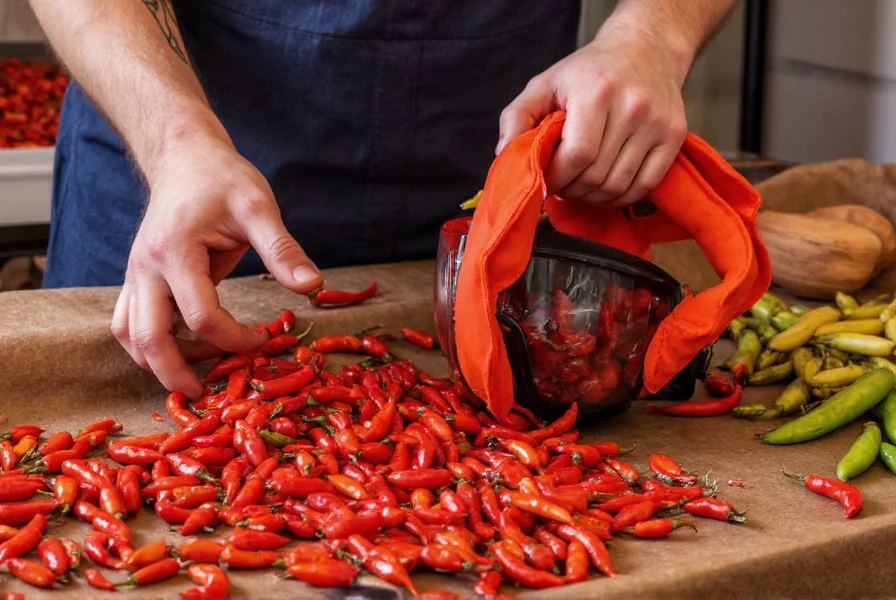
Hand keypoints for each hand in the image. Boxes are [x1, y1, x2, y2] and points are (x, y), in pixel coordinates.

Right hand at [111, 135, 322, 397]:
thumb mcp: (259, 206)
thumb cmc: (223, 179)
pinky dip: (146, 345)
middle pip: (149, 337)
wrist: (184, 157)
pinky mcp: (136, 278)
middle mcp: (145, 267)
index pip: (200, 315)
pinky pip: (127, 321)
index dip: (233, 339)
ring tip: (194, 377)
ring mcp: (134, 274)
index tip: (263, 341)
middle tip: (205, 398)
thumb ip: (283, 249)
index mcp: (176, 250)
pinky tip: (178, 353)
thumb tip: (314, 287)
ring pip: (129, 335)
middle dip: (175, 374)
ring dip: (156, 362)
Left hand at [497, 24, 688, 206]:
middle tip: (562, 184)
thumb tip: (505, 155)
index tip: (547, 179)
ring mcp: (657, 123)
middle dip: (571, 189)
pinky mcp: (673, 136)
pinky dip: (620, 197)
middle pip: (596, 175)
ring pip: (618, 186)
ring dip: (593, 197)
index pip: (577, 155)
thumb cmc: (589, 70)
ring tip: (581, 185)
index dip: (556, 178)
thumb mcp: (545, 83)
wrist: (645, 48)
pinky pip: (645, 186)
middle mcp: (632, 107)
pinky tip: (605, 188)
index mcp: (597, 92)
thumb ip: (517, 117)